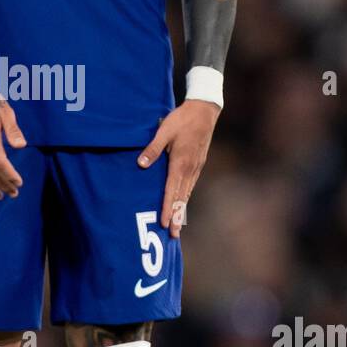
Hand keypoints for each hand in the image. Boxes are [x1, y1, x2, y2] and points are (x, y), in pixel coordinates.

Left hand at [137, 99, 219, 238]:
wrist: (205, 110)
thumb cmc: (182, 119)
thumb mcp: (164, 130)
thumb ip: (153, 148)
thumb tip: (141, 164)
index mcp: (180, 162)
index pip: (172, 190)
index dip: (168, 208)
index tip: (165, 223)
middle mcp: (190, 169)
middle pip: (182, 197)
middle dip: (177, 216)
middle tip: (174, 235)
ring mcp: (196, 167)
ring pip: (187, 193)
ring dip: (182, 210)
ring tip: (179, 226)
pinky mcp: (198, 164)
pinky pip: (190, 185)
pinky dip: (186, 198)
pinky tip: (183, 204)